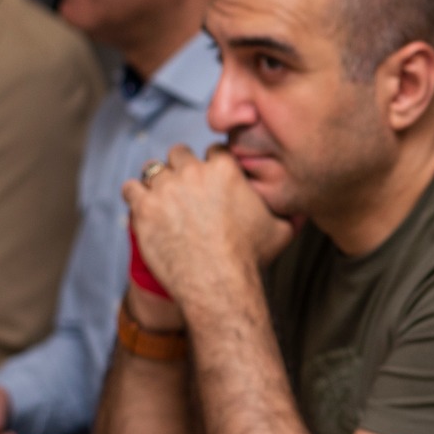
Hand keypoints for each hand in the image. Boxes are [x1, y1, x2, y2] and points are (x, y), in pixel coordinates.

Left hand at [122, 145, 297, 318]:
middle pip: (180, 153)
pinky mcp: (143, 207)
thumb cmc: (249, 258)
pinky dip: (136, 197)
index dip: (212, 165)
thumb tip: (303, 209)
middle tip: (185, 190)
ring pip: (153, 169)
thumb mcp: (281, 231)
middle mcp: (193, 172)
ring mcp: (165, 188)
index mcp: (225, 169)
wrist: (217, 283)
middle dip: (182, 168)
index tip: (211, 180)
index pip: (214, 150)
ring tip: (162, 199)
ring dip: (157, 182)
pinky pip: (131, 189)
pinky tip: (144, 208)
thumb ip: (290, 213)